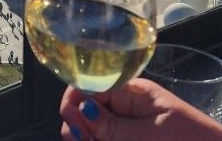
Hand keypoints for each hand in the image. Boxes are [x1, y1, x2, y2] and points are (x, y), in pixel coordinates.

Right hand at [59, 79, 221, 140]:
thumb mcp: (147, 134)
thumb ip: (111, 125)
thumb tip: (80, 108)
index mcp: (130, 91)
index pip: (87, 86)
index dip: (73, 104)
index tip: (74, 128)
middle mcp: (125, 104)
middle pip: (84, 109)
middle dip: (77, 126)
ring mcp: (128, 123)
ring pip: (93, 128)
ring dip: (88, 137)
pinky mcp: (132, 136)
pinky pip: (108, 136)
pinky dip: (99, 140)